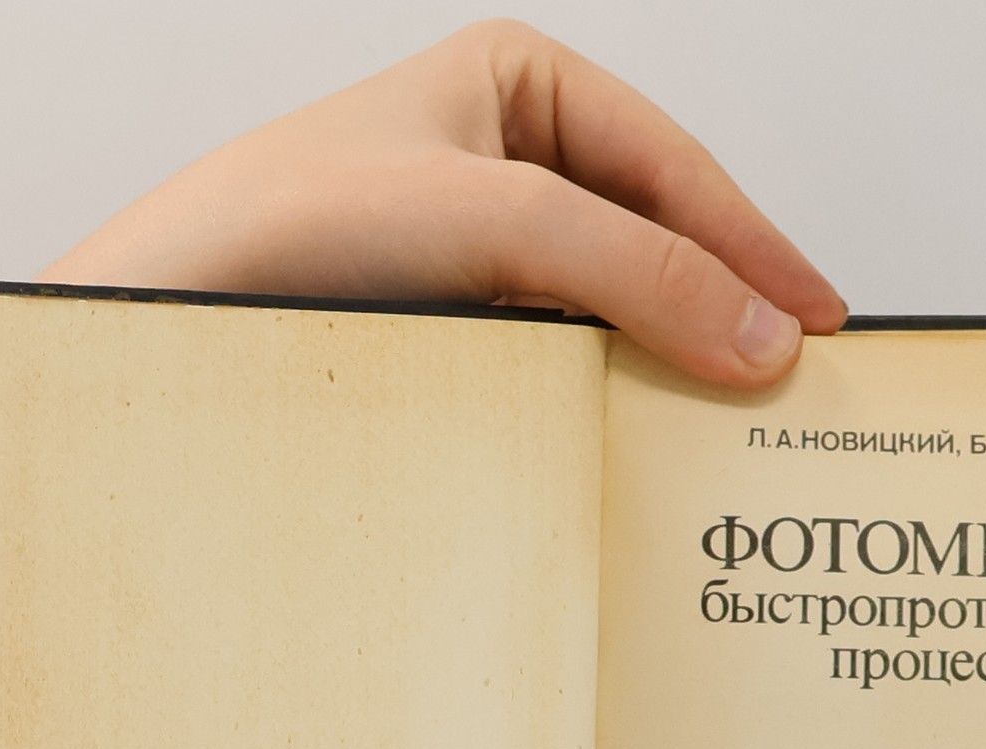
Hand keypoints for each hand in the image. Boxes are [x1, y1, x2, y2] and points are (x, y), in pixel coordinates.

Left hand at [48, 18, 845, 386]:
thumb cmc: (287, 224)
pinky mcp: (454, 324)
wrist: (167, 314)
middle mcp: (504, 158)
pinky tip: (631, 426)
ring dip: (665, 357)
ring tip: (723, 417)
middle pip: (655, 233)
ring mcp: (480, 247)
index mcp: (520, 84)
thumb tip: (761, 334)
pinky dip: (605, 387)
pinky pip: (561, 349)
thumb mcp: (493, 219)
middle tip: (789, 383)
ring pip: (611, 300)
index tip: (818, 323)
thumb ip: (637, 266)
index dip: (756, 247)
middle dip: (722, 305)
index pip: (675, 168)